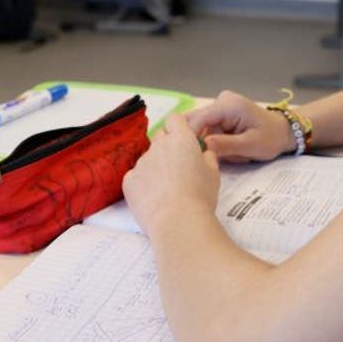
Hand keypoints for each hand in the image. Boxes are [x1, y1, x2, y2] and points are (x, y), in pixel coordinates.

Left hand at [123, 114, 219, 236]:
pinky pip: (135, 175)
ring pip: (147, 158)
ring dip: (155, 167)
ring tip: (166, 190)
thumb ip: (207, 156)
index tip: (184, 141)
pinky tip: (153, 199)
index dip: (178, 128)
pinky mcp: (128, 180)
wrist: (179, 222)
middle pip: (159, 137)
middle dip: (166, 147)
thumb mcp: (214, 173)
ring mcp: (141, 163)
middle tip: (177, 167)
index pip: (174, 119)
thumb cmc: (201, 196)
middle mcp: (158, 146)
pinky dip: (142, 183)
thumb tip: (203, 152)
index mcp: (181, 139)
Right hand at [184, 90, 295, 162]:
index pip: (199, 119)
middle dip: (202, 141)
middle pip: (195, 121)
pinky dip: (212, 141)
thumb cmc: (270, 138)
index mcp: (229, 104)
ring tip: (226, 152)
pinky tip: (226, 148)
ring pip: (200, 128)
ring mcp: (219, 106)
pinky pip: (206, 129)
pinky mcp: (218, 114)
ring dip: (208, 143)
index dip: (192, 137)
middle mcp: (221, 101)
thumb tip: (203, 145)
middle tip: (215, 156)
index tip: (193, 157)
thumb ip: (226, 145)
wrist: (282, 132)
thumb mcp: (251, 145)